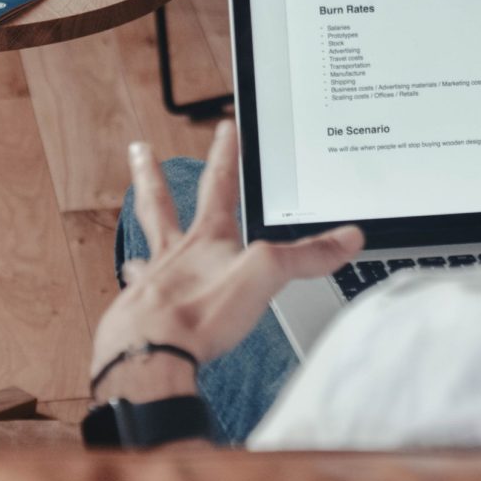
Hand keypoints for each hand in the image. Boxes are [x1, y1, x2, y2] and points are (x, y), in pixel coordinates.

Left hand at [90, 121, 363, 397]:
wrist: (153, 351)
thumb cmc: (201, 311)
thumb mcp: (266, 276)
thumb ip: (307, 256)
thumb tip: (348, 237)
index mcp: (207, 238)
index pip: (220, 184)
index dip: (226, 154)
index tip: (225, 129)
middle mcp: (175, 253)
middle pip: (160, 203)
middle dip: (153, 174)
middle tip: (139, 151)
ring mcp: (153, 280)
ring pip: (145, 243)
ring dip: (141, 228)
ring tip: (132, 216)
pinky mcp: (140, 311)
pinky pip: (138, 291)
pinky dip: (138, 286)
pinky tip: (136, 287)